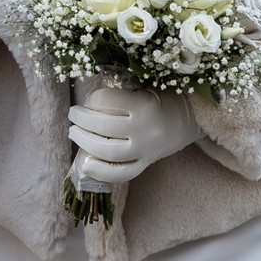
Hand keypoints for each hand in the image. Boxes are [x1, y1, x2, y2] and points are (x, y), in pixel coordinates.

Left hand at [67, 85, 202, 185]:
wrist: (187, 118)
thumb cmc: (159, 98)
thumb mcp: (142, 87)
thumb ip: (118, 93)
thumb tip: (86, 102)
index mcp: (143, 104)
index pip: (105, 101)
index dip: (91, 98)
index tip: (88, 99)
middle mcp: (145, 129)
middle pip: (103, 127)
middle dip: (81, 120)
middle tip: (73, 115)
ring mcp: (145, 149)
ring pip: (109, 152)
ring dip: (85, 143)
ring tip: (74, 133)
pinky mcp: (146, 163)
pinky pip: (122, 174)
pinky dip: (102, 173)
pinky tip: (86, 165)